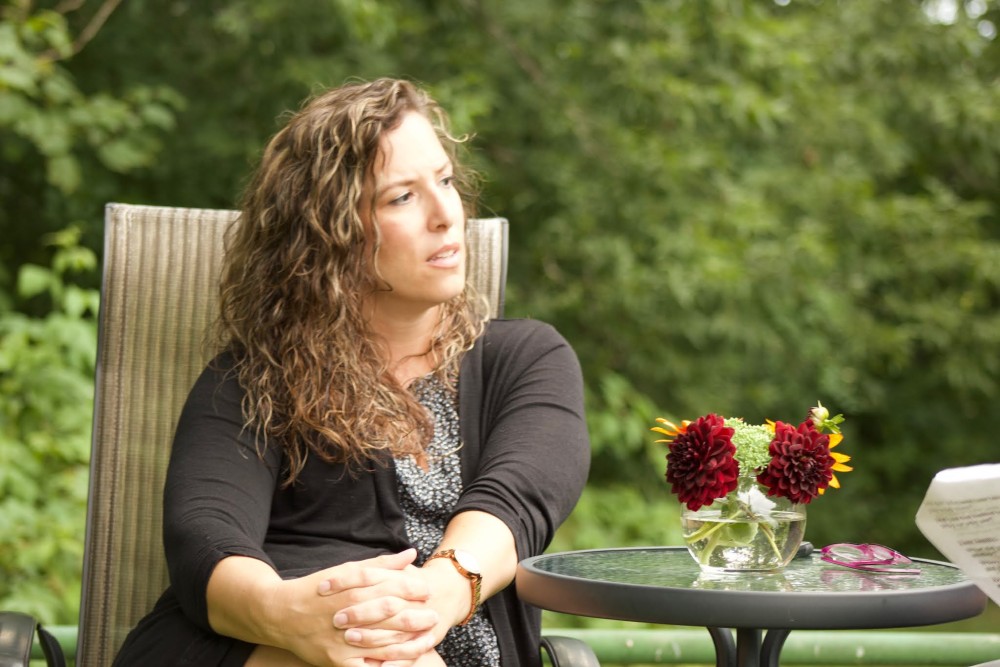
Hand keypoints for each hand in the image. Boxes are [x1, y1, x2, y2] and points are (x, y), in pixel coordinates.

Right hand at [258, 550, 438, 665]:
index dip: (414, 589)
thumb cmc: (319, 589)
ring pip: (384, 644)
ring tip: (426, 639)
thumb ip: (381, 565)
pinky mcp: (337, 661)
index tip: (427, 591)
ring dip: (410, 643)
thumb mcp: (347, 570)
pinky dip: (386, 666)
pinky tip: (402, 662)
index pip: (391, 588)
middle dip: (417, 617)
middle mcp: (349, 614)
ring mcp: (343, 640)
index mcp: (352, 589)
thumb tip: (411, 554)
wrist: (280, 614)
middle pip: (391, 615)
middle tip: (433, 617)